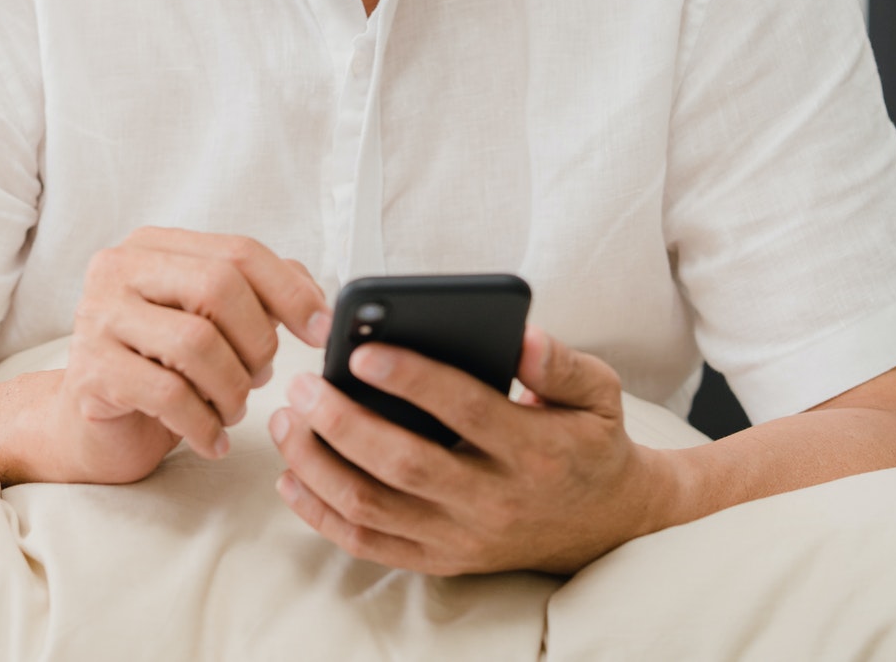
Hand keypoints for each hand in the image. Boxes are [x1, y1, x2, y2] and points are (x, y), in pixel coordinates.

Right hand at [36, 227, 328, 484]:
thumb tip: (315, 297)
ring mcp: (98, 317)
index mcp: (153, 247)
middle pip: (218, 286)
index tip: (319, 330)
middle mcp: (118, 269)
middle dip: (257, 342)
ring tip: (232, 411)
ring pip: (196, 342)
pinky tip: (212, 439)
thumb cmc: (159, 370)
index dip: (289, 291)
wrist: (93, 427)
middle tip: (260, 377)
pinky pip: (170, 394)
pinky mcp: (90, 371)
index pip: (237, 251)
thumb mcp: (210, 324)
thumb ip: (256, 296)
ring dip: (232, 389)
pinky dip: (205, 424)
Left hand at [268, 326, 670, 574]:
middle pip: (403, 464)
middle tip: (302, 384)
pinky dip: (320, 514)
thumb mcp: (598, 393)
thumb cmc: (589, 443)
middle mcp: (494, 501)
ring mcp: (463, 538)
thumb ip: (559, 362)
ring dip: (317, 464)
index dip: (411, 379)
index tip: (361, 350)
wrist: (609, 526)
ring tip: (286, 420)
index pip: (465, 411)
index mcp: (533, 449)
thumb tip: (522, 335)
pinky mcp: (441, 560)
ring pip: (373, 508)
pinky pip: (367, 544)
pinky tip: (291, 476)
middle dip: (341, 422)